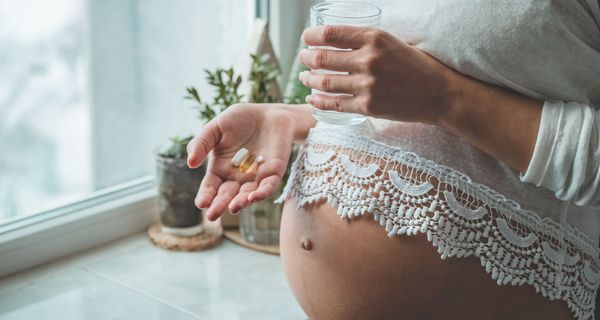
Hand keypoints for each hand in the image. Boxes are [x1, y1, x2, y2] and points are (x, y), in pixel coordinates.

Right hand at [187, 103, 294, 220]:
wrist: (268, 113)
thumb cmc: (239, 120)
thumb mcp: (215, 127)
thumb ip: (201, 143)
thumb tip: (190, 163)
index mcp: (220, 169)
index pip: (211, 187)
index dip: (206, 196)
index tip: (201, 204)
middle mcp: (237, 178)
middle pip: (227, 195)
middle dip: (220, 205)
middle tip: (212, 215)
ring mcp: (255, 177)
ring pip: (247, 195)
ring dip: (240, 203)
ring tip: (233, 208)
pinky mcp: (273, 173)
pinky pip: (268, 187)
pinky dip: (262, 193)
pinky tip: (253, 197)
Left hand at [299, 25, 459, 123]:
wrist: (439, 94)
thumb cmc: (418, 66)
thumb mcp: (393, 42)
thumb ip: (366, 42)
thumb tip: (336, 42)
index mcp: (374, 38)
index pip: (330, 34)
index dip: (311, 36)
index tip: (306, 39)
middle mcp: (368, 60)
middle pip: (322, 58)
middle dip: (306, 57)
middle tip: (302, 58)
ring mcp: (367, 85)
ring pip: (324, 82)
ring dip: (309, 79)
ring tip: (304, 77)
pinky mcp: (368, 106)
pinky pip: (334, 104)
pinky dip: (318, 101)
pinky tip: (311, 98)